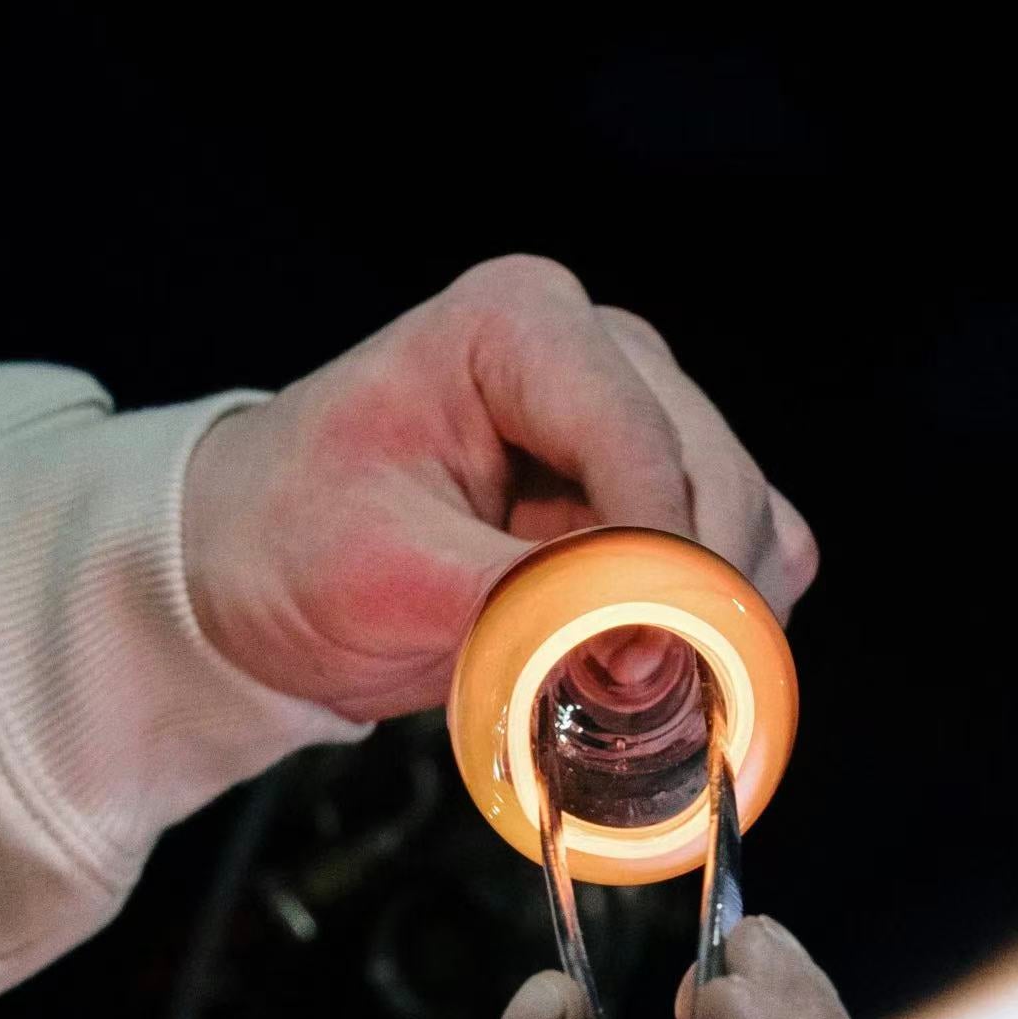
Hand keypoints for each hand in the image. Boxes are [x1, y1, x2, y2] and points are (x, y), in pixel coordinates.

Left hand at [181, 255, 818, 722]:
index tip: (640, 657)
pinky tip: (658, 668)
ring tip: (632, 688)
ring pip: (752, 521)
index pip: (636, 435)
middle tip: (640, 692)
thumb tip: (635, 640)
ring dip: (716, 618)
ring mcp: (644, 420)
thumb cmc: (294, 542)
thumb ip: (514, 598)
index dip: (658, 556)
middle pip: (716, 478)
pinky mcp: (659, 495)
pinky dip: (721, 625)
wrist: (265, 575)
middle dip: (694, 597)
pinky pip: (747, 557)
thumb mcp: (381, 571)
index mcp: (519, 325)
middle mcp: (601, 354)